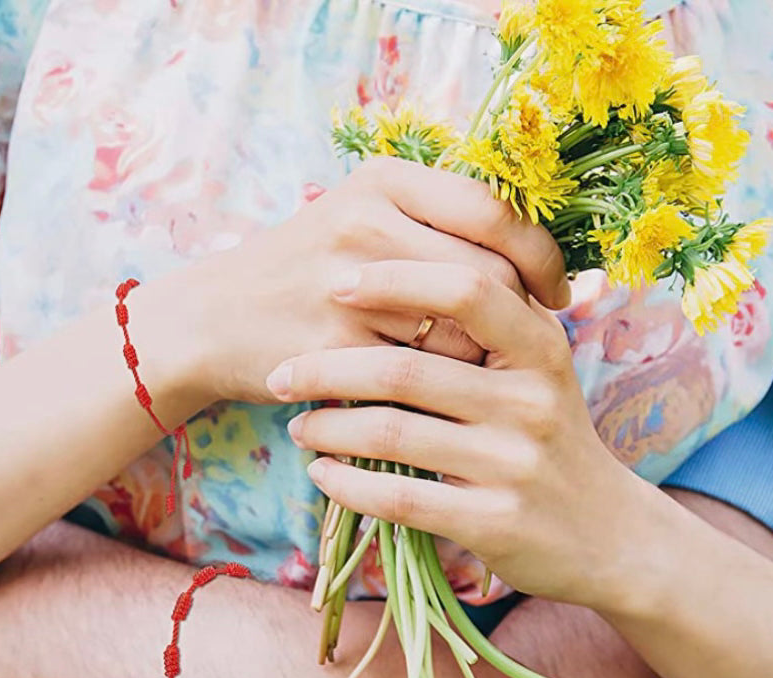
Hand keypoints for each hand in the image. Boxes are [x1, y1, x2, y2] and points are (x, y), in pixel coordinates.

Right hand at [129, 159, 569, 407]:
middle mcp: (366, 223)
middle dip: (521, 319)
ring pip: (461, 333)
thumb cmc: (301, 272)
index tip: (560, 291)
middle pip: (488, 275)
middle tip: (531, 346)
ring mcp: (348, 288)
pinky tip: (440, 401)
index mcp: (382, 181)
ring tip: (479, 375)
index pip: (495, 211)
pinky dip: (439, 393)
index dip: (542, 256)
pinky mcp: (334, 348)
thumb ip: (434, 224)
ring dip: (480, 363)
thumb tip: (529, 256)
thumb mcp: (359, 220)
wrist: (212, 319)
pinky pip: (419, 377)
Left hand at [264, 258, 656, 610]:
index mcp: (541, 349)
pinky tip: (323, 473)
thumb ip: (490, 325)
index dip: (395, 279)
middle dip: (326, 368)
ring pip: (393, 433)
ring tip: (298, 426)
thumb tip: (397, 267)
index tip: (336, 281)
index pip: (466, 289)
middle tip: (281, 373)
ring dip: (328, 427)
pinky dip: (348, 483)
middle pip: (407, 368)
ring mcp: (514, 464)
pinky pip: (399, 498)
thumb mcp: (540, 373)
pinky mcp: (494, 522)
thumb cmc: (552, 441)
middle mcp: (531, 400)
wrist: (609, 535)